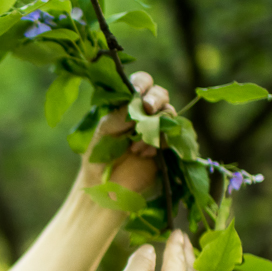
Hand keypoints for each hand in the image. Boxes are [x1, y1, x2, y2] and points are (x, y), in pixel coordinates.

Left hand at [80, 72, 176, 193]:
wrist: (103, 187)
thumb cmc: (98, 156)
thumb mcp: (105, 130)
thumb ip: (120, 114)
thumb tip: (138, 102)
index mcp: (127, 104)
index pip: (142, 83)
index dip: (143, 84)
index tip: (138, 93)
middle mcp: (144, 113)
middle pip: (161, 94)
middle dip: (156, 99)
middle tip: (148, 109)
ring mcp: (157, 129)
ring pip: (169, 113)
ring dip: (154, 125)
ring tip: (135, 146)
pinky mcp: (166, 147)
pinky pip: (173, 135)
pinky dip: (160, 142)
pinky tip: (145, 153)